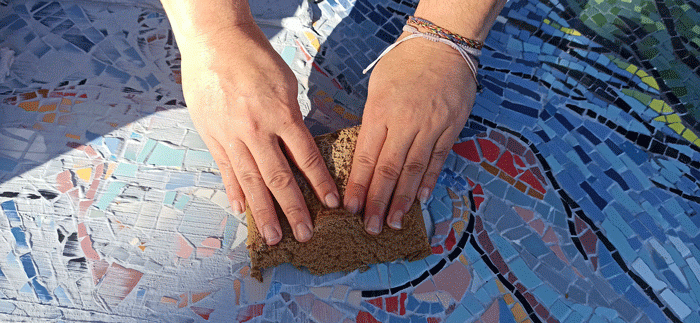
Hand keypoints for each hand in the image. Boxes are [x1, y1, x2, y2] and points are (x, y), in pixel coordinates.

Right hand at [180, 23, 338, 244]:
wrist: (214, 42)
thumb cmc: (255, 58)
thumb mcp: (285, 85)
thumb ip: (290, 119)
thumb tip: (296, 147)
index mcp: (281, 115)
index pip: (306, 158)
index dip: (320, 183)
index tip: (331, 203)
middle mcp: (257, 131)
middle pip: (279, 179)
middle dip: (294, 210)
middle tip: (305, 235)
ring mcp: (232, 136)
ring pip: (251, 182)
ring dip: (264, 212)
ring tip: (274, 236)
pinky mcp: (213, 136)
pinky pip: (226, 170)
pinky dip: (234, 192)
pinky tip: (242, 211)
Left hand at [344, 33, 476, 233]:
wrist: (442, 44)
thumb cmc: (404, 63)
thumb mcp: (378, 88)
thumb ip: (373, 122)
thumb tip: (367, 155)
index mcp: (380, 112)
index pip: (366, 157)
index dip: (358, 186)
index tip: (350, 208)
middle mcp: (405, 123)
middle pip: (389, 170)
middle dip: (378, 201)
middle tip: (371, 227)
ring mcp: (430, 126)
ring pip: (414, 170)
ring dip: (403, 200)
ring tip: (395, 222)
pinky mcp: (451, 127)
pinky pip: (438, 159)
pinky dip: (429, 181)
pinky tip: (421, 200)